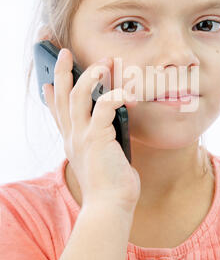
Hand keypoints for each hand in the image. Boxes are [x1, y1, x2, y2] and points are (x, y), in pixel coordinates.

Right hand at [42, 48, 140, 212]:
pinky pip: (105, 107)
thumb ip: (101, 139)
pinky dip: (117, 95)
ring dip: (91, 75)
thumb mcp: (100, 157)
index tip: (49, 80)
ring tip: (104, 63)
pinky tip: (129, 93)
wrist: (110, 206)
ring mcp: (83, 137)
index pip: (57, 112)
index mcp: (72, 141)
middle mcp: (73, 136)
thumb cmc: (110, 183)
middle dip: (63, 71)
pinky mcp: (97, 139)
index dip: (52, 93)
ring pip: (79, 95)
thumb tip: (110, 123)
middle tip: (65, 52)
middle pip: (62, 96)